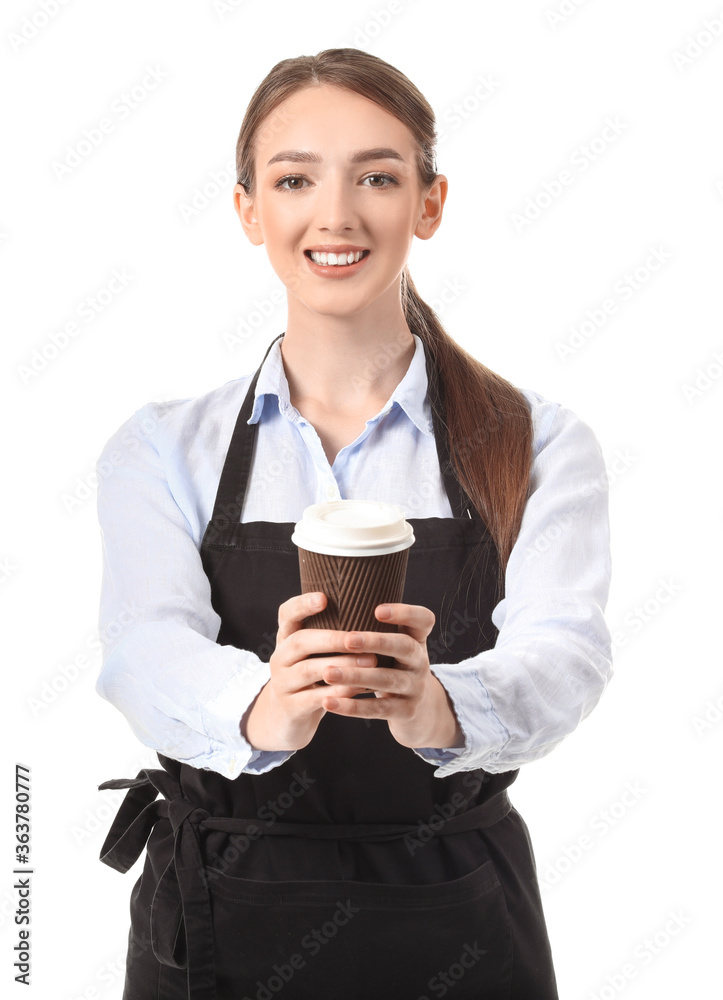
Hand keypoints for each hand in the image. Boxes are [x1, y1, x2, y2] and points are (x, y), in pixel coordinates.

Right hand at [242, 592, 376, 751]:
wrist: (288, 718)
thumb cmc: (312, 677)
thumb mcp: (313, 654)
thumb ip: (331, 635)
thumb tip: (374, 609)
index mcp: (286, 638)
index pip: (287, 614)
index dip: (303, 604)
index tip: (324, 598)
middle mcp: (280, 657)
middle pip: (299, 642)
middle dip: (332, 639)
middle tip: (359, 638)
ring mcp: (282, 683)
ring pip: (308, 671)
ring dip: (341, 665)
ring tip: (370, 662)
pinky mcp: (290, 707)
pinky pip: (314, 699)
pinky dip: (338, 693)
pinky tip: (359, 688)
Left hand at [319, 603, 464, 750]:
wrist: (418, 713)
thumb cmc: (393, 669)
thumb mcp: (393, 648)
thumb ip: (373, 629)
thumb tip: (327, 600)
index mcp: (416, 639)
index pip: (423, 619)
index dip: (405, 612)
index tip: (377, 610)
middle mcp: (420, 660)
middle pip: (404, 646)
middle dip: (375, 642)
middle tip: (347, 640)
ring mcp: (415, 687)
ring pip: (387, 679)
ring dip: (356, 675)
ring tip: (327, 673)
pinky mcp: (406, 712)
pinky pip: (379, 709)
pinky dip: (353, 707)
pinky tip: (329, 702)